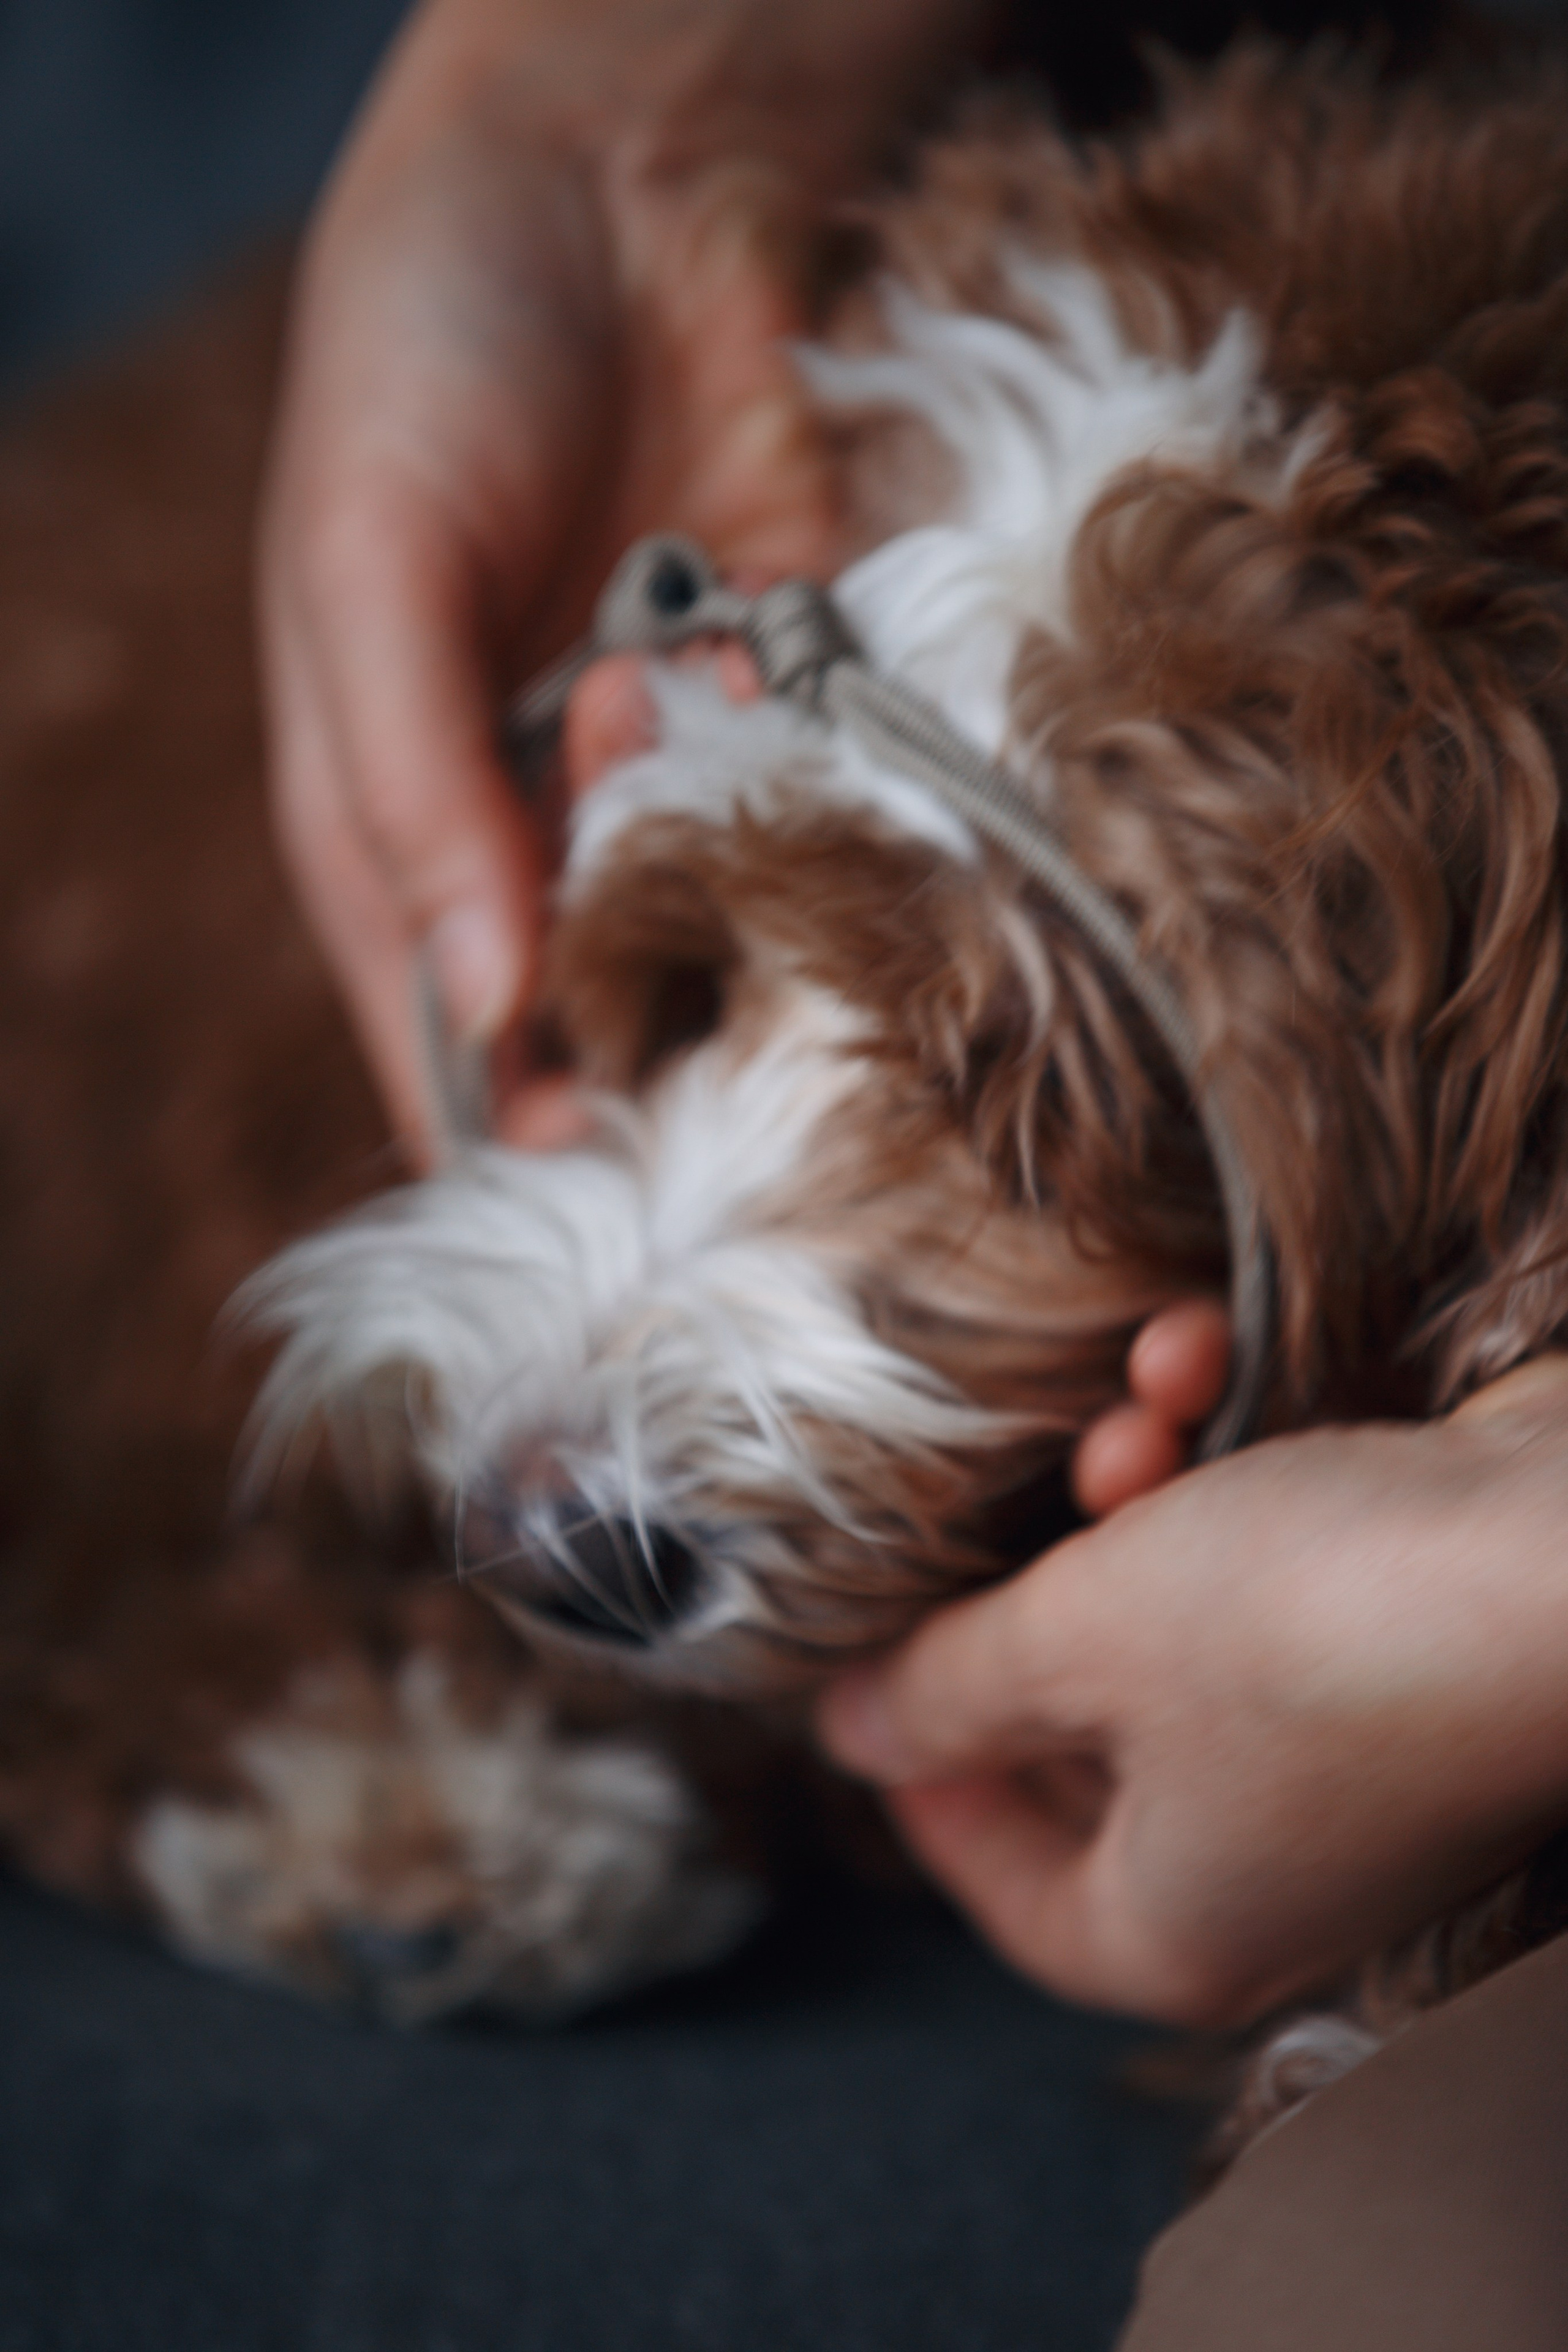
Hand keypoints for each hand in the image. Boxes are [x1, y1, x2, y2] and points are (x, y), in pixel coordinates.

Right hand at [261, 0, 977, 1150]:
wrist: (614, 172)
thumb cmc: (429, 356)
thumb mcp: (369, 566)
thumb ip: (411, 797)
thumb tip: (488, 1013)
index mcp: (400, 836)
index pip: (461, 1055)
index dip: (532, 1126)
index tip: (611, 1158)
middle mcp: (544, 834)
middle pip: (617, 1013)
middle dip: (640, 943)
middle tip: (630, 773)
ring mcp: (676, 775)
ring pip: (736, 918)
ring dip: (717, 815)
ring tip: (669, 641)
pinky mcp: (795, 702)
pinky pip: (829, 802)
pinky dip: (813, 748)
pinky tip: (761, 620)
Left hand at [820, 1355, 1567, 2026]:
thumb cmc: (1313, 1626)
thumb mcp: (1079, 1640)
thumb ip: (948, 1686)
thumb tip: (847, 1732)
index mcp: (1178, 1923)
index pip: (1012, 1893)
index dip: (928, 1787)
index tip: (882, 1666)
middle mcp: (1268, 1864)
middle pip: (1084, 1745)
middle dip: (1043, 1590)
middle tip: (1030, 1496)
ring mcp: (1346, 1758)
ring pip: (1172, 1631)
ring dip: (1131, 1501)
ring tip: (1132, 1417)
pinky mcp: (1397, 1646)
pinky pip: (1266, 1572)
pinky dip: (1224, 1474)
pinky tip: (1198, 1358)